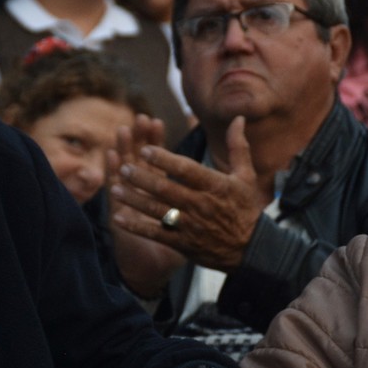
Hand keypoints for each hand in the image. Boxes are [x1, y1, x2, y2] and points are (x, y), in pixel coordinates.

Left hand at [109, 115, 263, 271]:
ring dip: (134, 200)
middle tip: (124, 168)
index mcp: (215, 186)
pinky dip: (136, 227)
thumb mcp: (246, 176)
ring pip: (157, 210)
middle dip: (142, 178)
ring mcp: (191, 226)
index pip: (185, 170)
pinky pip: (156, 234)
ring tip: (115, 188)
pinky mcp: (183, 244)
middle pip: (166, 189)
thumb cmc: (245, 208)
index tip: (145, 149)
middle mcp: (201, 205)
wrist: (252, 249)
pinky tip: (119, 218)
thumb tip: (238, 118)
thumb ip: (238, 146)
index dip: (164, 159)